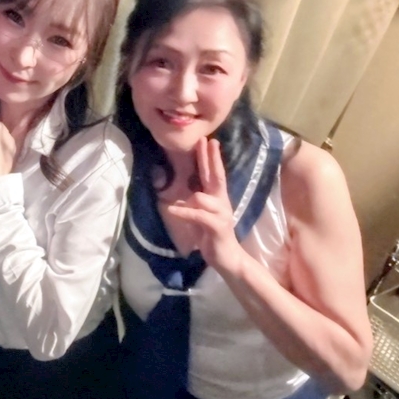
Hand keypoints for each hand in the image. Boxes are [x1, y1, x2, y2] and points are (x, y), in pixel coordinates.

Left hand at [164, 137, 244, 274]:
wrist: (227, 258)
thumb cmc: (211, 235)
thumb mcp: (200, 215)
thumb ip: (194, 202)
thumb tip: (183, 190)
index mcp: (217, 197)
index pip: (214, 173)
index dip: (210, 157)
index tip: (208, 140)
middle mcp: (221, 202)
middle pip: (216, 176)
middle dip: (210, 158)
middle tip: (206, 141)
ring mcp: (220, 213)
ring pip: (203, 197)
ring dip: (192, 198)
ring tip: (180, 204)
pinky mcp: (216, 226)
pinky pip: (197, 215)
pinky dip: (183, 212)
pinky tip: (171, 210)